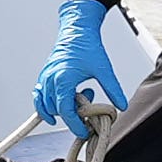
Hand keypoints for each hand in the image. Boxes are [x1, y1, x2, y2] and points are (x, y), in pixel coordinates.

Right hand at [31, 0, 125, 136]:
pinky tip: (56, 110)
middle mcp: (50, 79)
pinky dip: (44, 106)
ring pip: (45, 105)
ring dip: (61, 108)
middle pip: (56, 110)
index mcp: (63, 79)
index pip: (65, 110)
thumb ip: (113, 88)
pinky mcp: (44, 76)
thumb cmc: (89, 47)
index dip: (74, 124)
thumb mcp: (104, 68)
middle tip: (90, 102)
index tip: (84, 132)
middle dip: (72, 114)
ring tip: (79, 98)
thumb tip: (122, 106)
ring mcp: (45, 78)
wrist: (77, 30)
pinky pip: (38, 97)